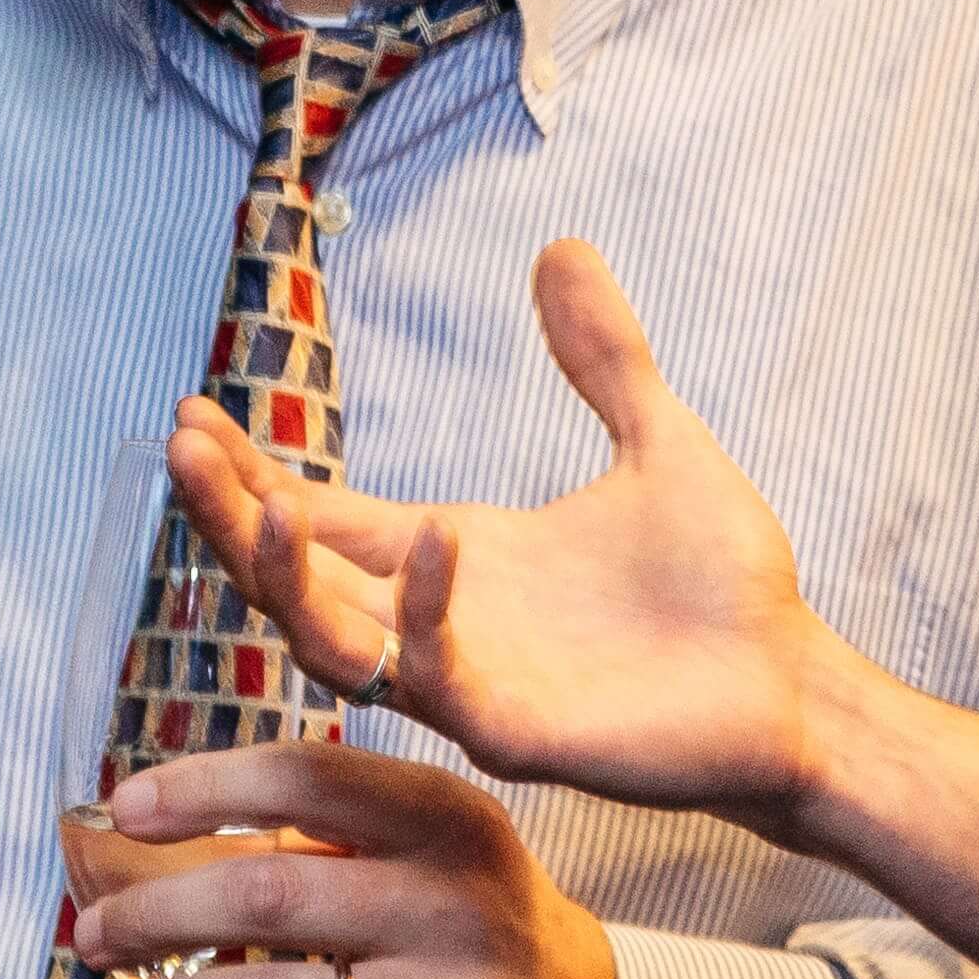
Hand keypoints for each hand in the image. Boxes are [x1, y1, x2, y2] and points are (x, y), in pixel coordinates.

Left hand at [77, 739, 620, 978]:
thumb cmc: (476, 941)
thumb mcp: (436, 857)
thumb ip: (330, 833)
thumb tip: (163, 833)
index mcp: (447, 823)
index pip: (307, 777)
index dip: (200, 787)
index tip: (126, 811)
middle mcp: (454, 907)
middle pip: (264, 897)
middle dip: (152, 915)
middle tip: (94, 934)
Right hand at [166, 239, 840, 827]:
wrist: (798, 686)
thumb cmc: (725, 588)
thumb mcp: (656, 441)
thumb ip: (603, 356)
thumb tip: (562, 246)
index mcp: (451, 558)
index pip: (319, 517)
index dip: (248, 474)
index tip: (190, 413)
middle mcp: (438, 622)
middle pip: (292, 576)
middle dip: (228, 517)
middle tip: (180, 447)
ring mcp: (469, 683)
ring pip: (330, 643)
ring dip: (286, 581)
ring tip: (264, 503)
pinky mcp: (517, 732)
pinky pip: (441, 680)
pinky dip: (428, 613)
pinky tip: (439, 535)